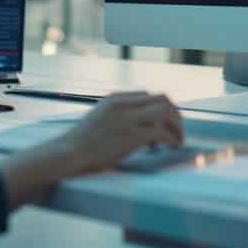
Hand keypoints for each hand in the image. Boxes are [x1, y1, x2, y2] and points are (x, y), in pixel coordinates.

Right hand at [60, 92, 183, 173]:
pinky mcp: (132, 136)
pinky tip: (172, 147)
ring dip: (177, 126)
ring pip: (166, 112)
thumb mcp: (99, 118)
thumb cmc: (82, 142)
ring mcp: (128, 119)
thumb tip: (136, 124)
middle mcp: (124, 105)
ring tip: (177, 140)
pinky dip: (172, 139)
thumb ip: (117, 114)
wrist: (69, 152)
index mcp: (115, 98)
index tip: (163, 123)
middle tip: (177, 130)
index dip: (160, 108)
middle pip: (162, 99)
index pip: (148, 94)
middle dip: (174, 114)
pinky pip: (162, 133)